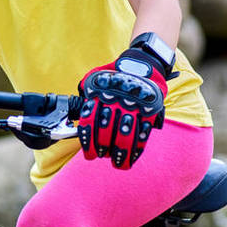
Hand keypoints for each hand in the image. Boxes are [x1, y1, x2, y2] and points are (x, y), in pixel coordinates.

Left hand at [77, 48, 167, 168]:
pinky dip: (137, 148)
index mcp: (100, 95)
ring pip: (125, 135)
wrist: (143, 62)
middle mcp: (116, 102)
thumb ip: (87, 91)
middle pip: (106, 131)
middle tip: (102, 157)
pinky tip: (133, 157)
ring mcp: (133, 107)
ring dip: (120, 153)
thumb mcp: (96, 78)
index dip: (88, 141)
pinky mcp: (149, 110)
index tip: (89, 154)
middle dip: (103, 148)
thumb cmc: (116, 75)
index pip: (90, 122)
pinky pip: (143, 132)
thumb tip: (77, 108)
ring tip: (118, 164)